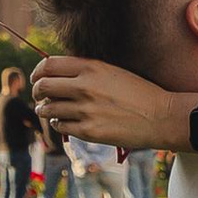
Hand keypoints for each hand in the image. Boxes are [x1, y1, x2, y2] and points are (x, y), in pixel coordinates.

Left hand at [29, 54, 191, 148]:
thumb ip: (84, 70)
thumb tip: (55, 74)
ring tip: (51, 109)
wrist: (161, 117)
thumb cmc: (138, 92)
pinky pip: (60, 125)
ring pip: (47, 108)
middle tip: (39, 96)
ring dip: (45, 109)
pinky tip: (65, 121)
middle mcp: (85, 87)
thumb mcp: (111, 71)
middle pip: (42, 86)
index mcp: (91, 67)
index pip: (48, 65)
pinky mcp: (89, 131)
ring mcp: (85, 110)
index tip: (37, 78)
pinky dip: (58, 123)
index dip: (37, 72)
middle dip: (36, 91)